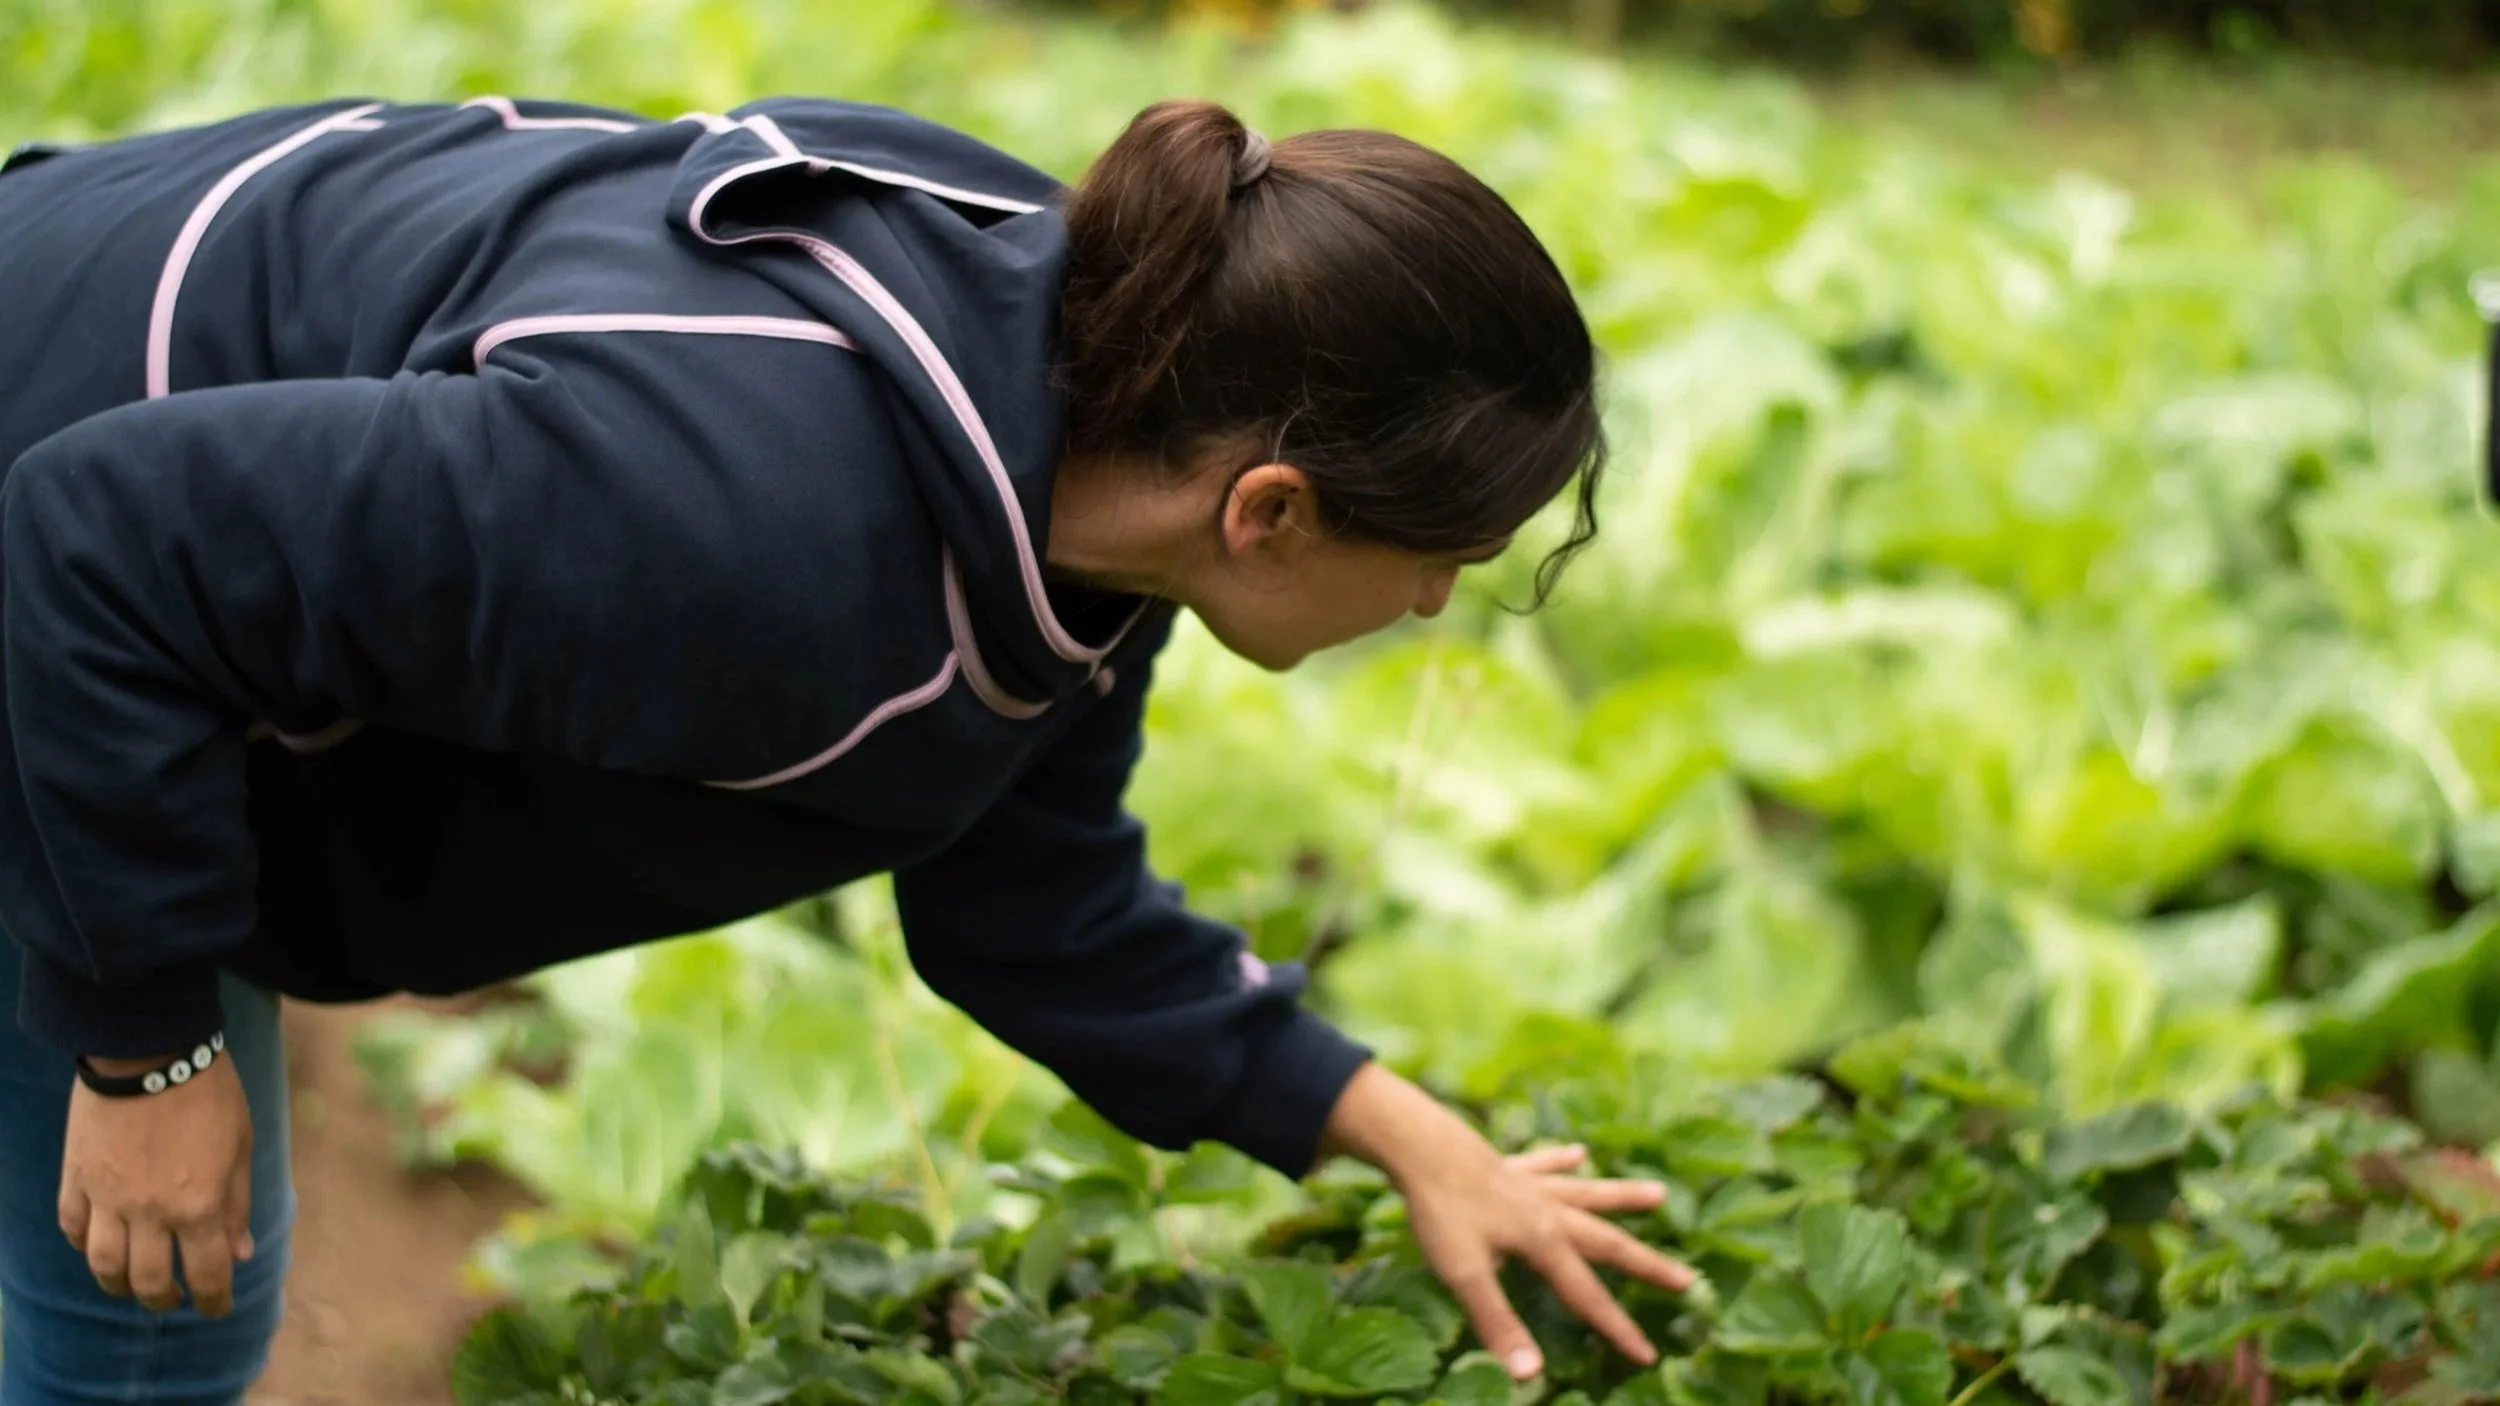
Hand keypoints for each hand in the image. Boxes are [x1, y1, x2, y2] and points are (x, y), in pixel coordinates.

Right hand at [58, 1051, 255, 1315]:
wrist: (150, 1052)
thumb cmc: (209, 1094)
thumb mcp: (240, 1147)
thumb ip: (237, 1205)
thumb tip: (240, 1254)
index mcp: (198, 1206)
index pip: (205, 1274)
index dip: (213, 1300)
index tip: (217, 1308)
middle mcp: (149, 1212)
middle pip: (147, 1280)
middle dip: (163, 1299)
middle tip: (172, 1300)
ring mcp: (107, 1197)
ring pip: (103, 1264)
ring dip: (117, 1285)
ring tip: (130, 1286)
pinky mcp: (77, 1178)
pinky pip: (72, 1226)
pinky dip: (82, 1244)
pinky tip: (96, 1245)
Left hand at [1316, 1062, 1693, 1381]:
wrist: (1419, 1145)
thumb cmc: (1440, 1211)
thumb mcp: (1464, 1275)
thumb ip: (1499, 1323)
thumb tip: (1530, 1376)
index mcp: (1542, 1241)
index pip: (1586, 1294)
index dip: (1617, 1328)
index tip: (1648, 1355)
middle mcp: (1547, 1211)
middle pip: (1607, 1240)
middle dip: (1646, 1264)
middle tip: (1686, 1278)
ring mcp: (1530, 1185)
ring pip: (1587, 1193)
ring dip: (1622, 1197)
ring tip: (1660, 1194)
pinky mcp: (1507, 1166)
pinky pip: (1543, 1166)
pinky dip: (1562, 1160)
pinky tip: (1578, 1151)